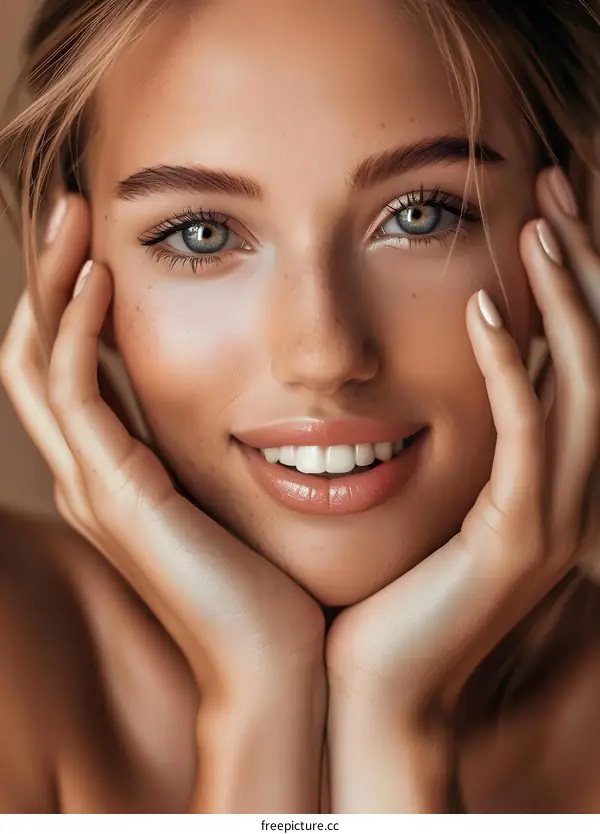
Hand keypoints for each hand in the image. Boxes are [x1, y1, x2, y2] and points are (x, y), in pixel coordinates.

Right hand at [0, 194, 323, 689]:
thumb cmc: (278, 587)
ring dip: (53, 285)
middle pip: (42, 354)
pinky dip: (79, 330)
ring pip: (40, 363)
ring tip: (75, 216)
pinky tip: (106, 277)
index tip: (106, 235)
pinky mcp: (114, 493)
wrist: (282, 669)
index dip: (78, 299)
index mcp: (120, 473)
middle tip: (73, 206)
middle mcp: (92, 474)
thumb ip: (231, 448)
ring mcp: (93, 485)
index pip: (74, 367)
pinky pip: (75, 393)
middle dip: (53, 277)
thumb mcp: (244, 496)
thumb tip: (263, 393)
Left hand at [325, 166, 599, 809]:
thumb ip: (455, 436)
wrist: (376, 688)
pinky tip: (486, 312)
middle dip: (584, 266)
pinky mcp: (517, 545)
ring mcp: (555, 522)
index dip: (574, 279)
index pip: (578, 356)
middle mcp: (571, 494)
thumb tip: (441, 363)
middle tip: (554, 185)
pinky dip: (515, 371)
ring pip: (587, 389)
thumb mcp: (430, 493)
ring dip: (566, 301)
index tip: (543, 207)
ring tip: (536, 226)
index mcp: (548, 478)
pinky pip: (529, 441)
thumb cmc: (387, 588)